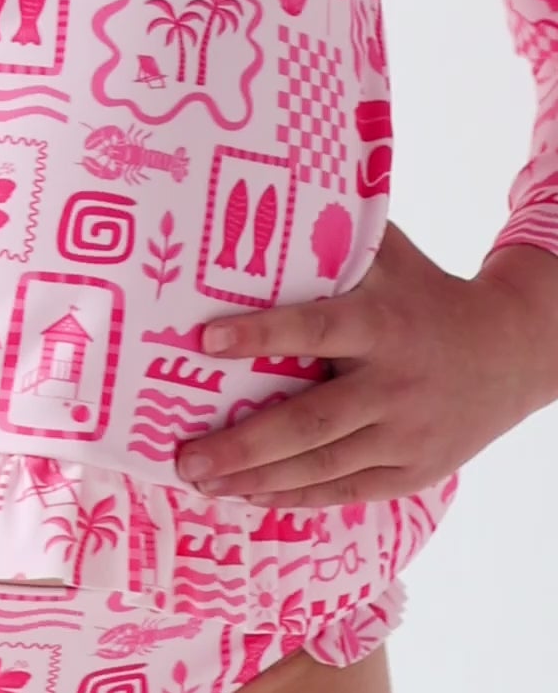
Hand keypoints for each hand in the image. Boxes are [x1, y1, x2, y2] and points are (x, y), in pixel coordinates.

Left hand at [175, 221, 557, 505]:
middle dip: (243, 442)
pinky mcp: (412, 471)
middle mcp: (394, 386)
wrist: (509, 353)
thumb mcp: (391, 259)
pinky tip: (248, 495)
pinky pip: (345, 489)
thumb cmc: (426, 296)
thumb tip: (267, 196)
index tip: (204, 339)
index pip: (315, 330)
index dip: (261, 335)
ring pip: (322, 464)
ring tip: (198, 479)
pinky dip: (295, 496)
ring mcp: (406, 436)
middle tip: (183, 455)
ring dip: (255, 478)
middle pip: (311, 421)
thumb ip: (337, 236)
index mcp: (382, 325)